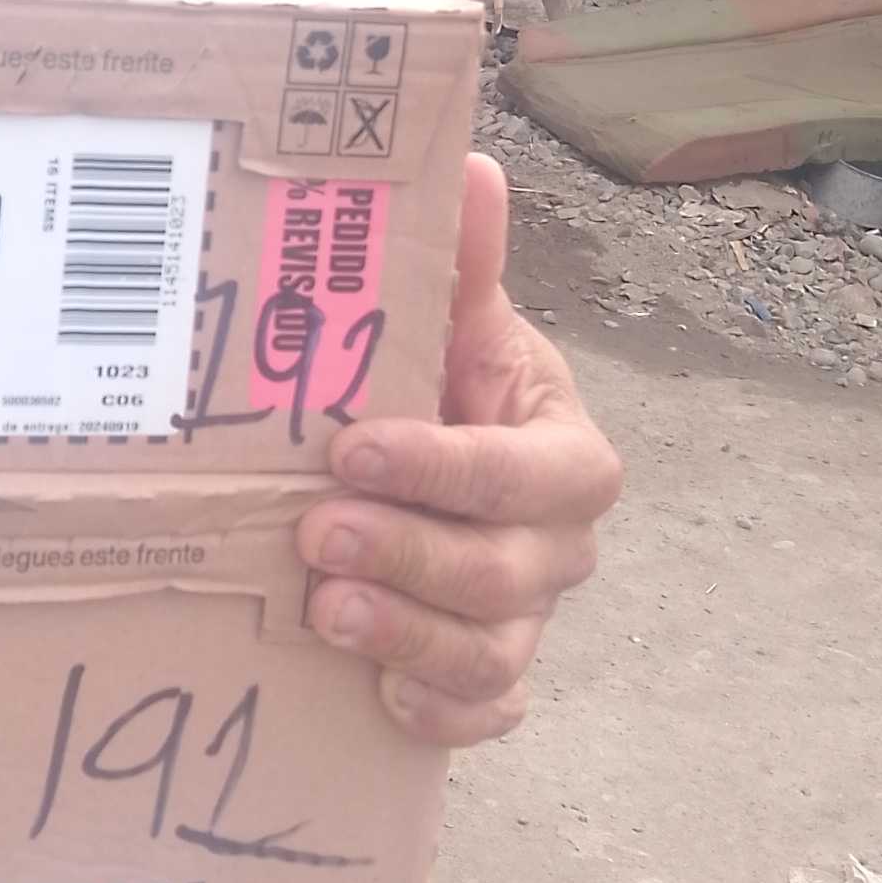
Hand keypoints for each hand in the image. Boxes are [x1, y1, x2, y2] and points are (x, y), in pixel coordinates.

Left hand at [296, 153, 619, 747]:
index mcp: (564, 452)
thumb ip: (462, 262)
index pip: (532, 472)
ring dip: (409, 636)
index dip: (450, 467)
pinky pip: (482, 718)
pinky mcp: (488, 680)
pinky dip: (437, 716)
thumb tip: (471, 164)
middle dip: (412, 554)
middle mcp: (557, 545)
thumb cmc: (445, 391)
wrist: (444, 469)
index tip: (354, 449)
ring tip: (325, 612)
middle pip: (508, 571)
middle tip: (317, 533)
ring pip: (492, 653)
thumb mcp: (455, 328)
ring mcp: (526, 621)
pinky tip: (376, 694)